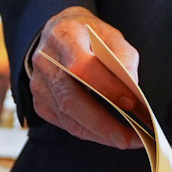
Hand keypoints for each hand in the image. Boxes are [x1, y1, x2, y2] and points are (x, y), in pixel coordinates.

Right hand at [27, 7, 143, 148]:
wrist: (59, 33)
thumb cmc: (88, 35)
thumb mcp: (111, 36)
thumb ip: (123, 59)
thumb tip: (132, 92)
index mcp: (64, 36)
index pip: (82, 67)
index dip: (106, 87)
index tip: (131, 103)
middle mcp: (45, 60)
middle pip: (70, 99)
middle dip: (102, 123)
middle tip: (128, 138)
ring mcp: (38, 83)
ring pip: (67, 116)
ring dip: (98, 133)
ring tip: (125, 139)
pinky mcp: (39, 100)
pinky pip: (63, 123)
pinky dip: (87, 132)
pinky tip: (106, 133)